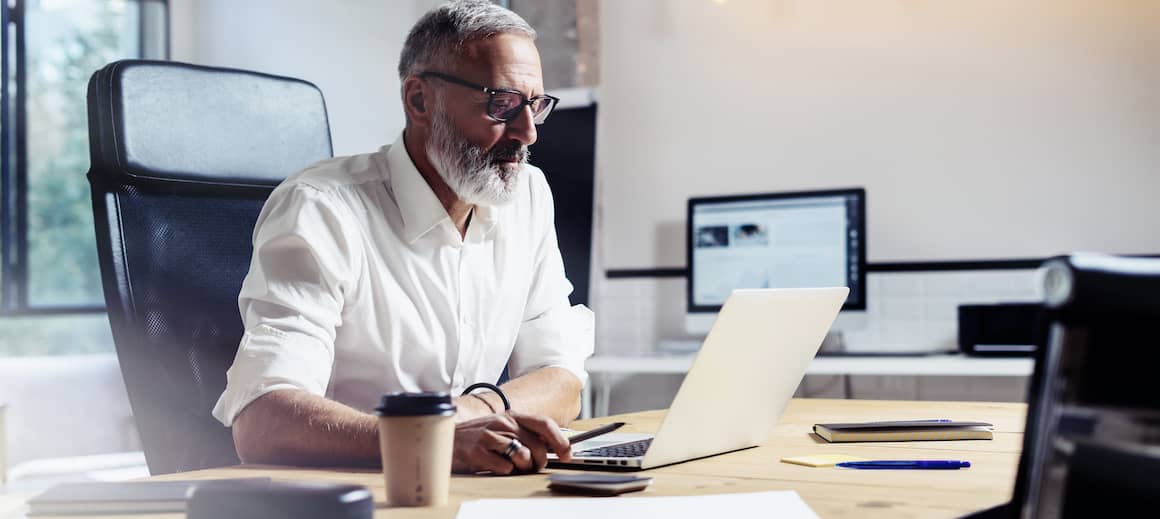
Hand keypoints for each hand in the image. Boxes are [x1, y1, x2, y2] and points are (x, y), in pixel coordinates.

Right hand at [451, 411, 572, 474]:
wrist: (447, 439)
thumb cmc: (478, 436)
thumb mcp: (503, 428)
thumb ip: (524, 433)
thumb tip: (551, 446)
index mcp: (512, 416)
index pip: (544, 424)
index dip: (560, 440)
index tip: (567, 454)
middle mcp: (503, 423)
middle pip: (537, 446)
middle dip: (539, 461)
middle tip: (531, 466)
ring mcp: (490, 437)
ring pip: (522, 457)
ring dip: (521, 467)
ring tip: (510, 464)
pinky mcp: (479, 452)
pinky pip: (505, 468)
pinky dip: (504, 471)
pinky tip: (494, 465)